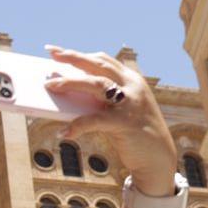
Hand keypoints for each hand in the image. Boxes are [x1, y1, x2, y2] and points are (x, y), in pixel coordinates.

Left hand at [43, 45, 178, 195]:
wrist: (158, 157)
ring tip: (50, 84)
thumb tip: (68, 96)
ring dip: (71, 83)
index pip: (104, 60)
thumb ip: (100, 101)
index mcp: (131, 80)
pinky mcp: (125, 123)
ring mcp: (130, 103)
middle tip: (51, 53)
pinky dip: (77, 126)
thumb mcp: (118, 110)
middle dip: (73, 57)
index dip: (81, 54)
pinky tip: (63, 133)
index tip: (58, 51)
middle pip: (98, 66)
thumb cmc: (132, 133)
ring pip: (96, 84)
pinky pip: (95, 120)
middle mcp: (132, 87)